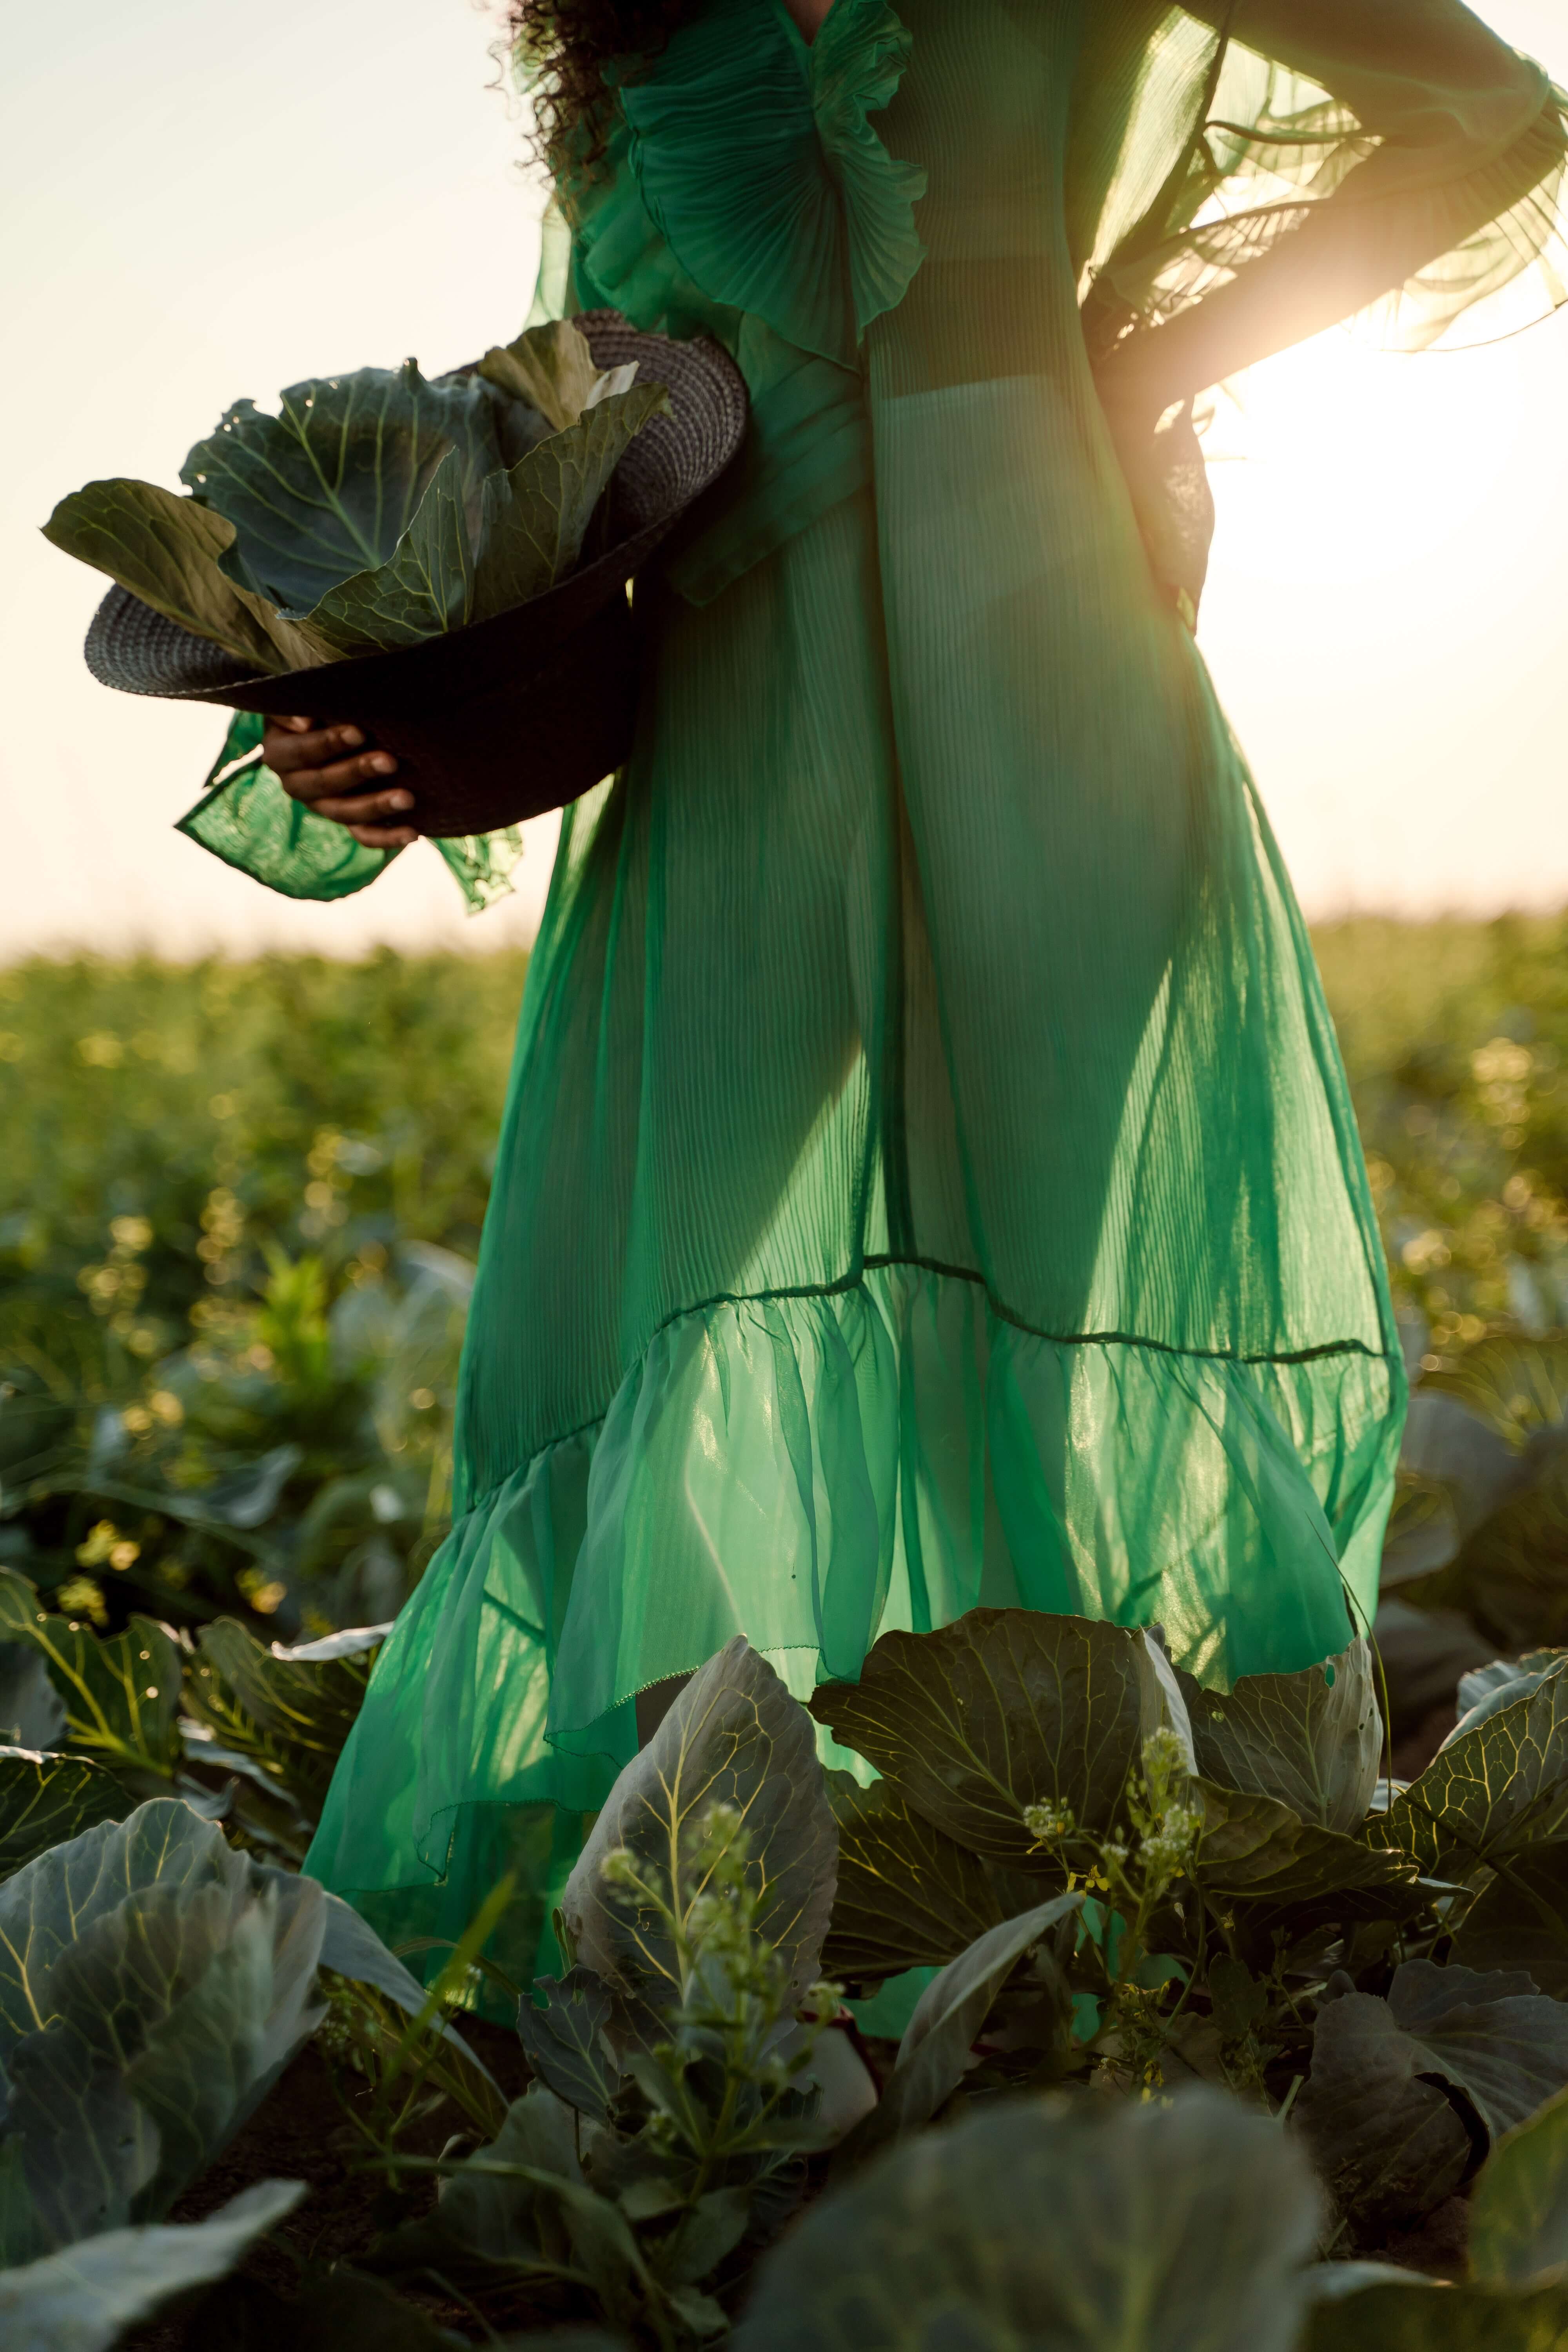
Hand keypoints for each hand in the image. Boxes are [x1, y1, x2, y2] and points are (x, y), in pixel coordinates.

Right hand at [261, 715, 417, 846]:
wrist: (319, 729)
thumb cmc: (311, 708)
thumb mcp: (296, 701)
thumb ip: (293, 709)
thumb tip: (304, 723)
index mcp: (280, 755)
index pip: (303, 752)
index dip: (329, 743)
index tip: (358, 732)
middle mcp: (297, 785)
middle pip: (326, 784)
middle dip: (359, 772)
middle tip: (390, 761)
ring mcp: (322, 806)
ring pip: (346, 814)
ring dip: (377, 807)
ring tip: (406, 798)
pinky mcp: (346, 820)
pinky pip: (364, 835)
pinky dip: (387, 837)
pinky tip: (412, 833)